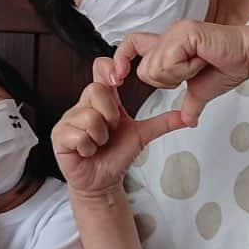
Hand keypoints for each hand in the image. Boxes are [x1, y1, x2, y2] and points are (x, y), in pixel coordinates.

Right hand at [51, 59, 186, 197]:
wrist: (103, 181)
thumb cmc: (116, 154)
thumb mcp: (142, 134)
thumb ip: (163, 122)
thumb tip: (189, 116)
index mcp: (102, 99)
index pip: (100, 68)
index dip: (109, 68)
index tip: (120, 80)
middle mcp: (83, 105)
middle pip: (96, 91)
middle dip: (111, 115)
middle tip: (111, 130)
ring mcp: (68, 119)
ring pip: (89, 116)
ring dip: (101, 136)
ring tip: (100, 143)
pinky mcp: (59, 136)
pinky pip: (78, 135)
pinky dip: (89, 147)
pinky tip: (88, 151)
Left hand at [113, 20, 248, 125]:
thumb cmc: (228, 68)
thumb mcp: (201, 91)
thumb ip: (189, 104)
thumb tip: (188, 121)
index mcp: (167, 44)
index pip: (130, 45)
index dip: (120, 60)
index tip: (117, 78)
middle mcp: (168, 35)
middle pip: (144, 70)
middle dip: (166, 82)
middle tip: (191, 73)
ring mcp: (176, 31)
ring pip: (155, 68)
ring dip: (178, 76)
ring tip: (198, 65)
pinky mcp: (185, 32)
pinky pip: (170, 62)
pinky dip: (185, 69)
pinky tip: (201, 62)